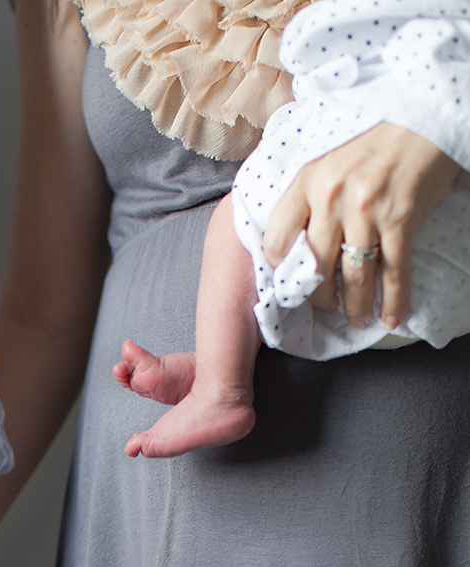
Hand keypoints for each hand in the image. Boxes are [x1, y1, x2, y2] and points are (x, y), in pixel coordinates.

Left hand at [263, 123, 459, 329]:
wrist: (424, 113)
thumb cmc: (374, 135)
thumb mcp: (327, 155)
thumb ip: (309, 192)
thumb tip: (297, 236)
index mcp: (307, 180)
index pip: (276, 239)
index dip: (281, 269)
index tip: (291, 281)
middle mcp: (331, 197)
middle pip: (316, 267)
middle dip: (320, 297)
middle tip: (327, 306)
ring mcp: (366, 210)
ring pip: (354, 276)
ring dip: (356, 306)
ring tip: (357, 319)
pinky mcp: (400, 218)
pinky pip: (393, 272)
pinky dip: (394, 300)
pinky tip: (392, 317)